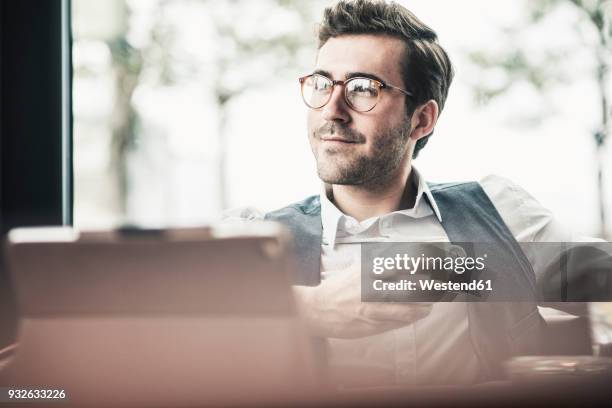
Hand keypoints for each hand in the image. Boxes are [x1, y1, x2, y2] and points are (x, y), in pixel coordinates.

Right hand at [292, 265, 432, 338]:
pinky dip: (410, 319)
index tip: (435, 263)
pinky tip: (416, 316)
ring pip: (407, 308)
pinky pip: (398, 322)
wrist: (316, 310)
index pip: (402, 264)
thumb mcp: (356, 270)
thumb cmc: (338, 288)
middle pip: (409, 287)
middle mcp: (372, 288)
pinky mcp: (372, 324)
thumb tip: (404, 261)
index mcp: (368, 270)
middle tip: (438, 287)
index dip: (422, 264)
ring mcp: (373, 308)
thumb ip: (378, 266)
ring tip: (428, 306)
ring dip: (423, 307)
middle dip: (428, 287)